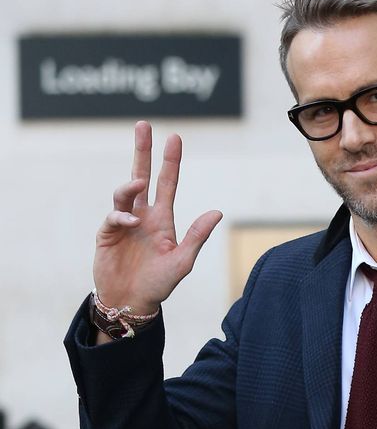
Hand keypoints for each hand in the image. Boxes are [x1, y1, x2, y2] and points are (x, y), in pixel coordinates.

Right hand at [93, 121, 222, 314]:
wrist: (131, 303)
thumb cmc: (159, 283)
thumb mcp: (183, 261)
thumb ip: (197, 236)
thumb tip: (217, 212)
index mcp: (162, 218)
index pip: (167, 182)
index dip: (170, 161)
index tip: (174, 137)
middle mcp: (143, 215)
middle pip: (141, 175)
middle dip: (142, 150)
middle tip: (143, 125)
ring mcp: (123, 223)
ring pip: (124, 192)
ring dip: (130, 186)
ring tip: (137, 184)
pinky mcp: (107, 234)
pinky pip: (112, 216)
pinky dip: (120, 216)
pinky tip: (129, 223)